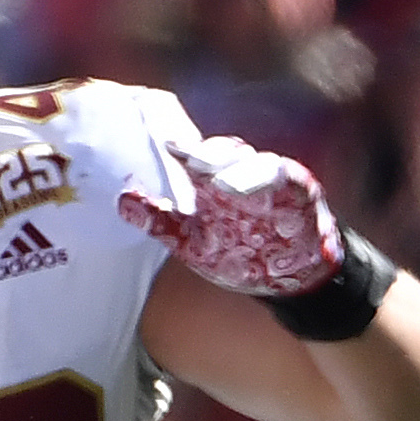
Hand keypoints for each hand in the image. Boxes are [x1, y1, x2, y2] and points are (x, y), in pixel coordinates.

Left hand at [120, 136, 347, 299]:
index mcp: (210, 182)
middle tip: (185, 155)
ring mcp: (268, 178)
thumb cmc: (242, 256)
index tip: (164, 142)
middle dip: (203, 152)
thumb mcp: (193, 244)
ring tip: (217, 183)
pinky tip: (246, 190)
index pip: (192, 154)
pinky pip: (280, 174)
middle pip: (220, 151)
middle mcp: (238, 173)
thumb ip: (161, 222)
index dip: (179, 145)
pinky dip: (263, 178)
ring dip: (233, 166)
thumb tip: (122, 201)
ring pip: (250, 158)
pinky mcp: (297, 186)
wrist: (291, 278)